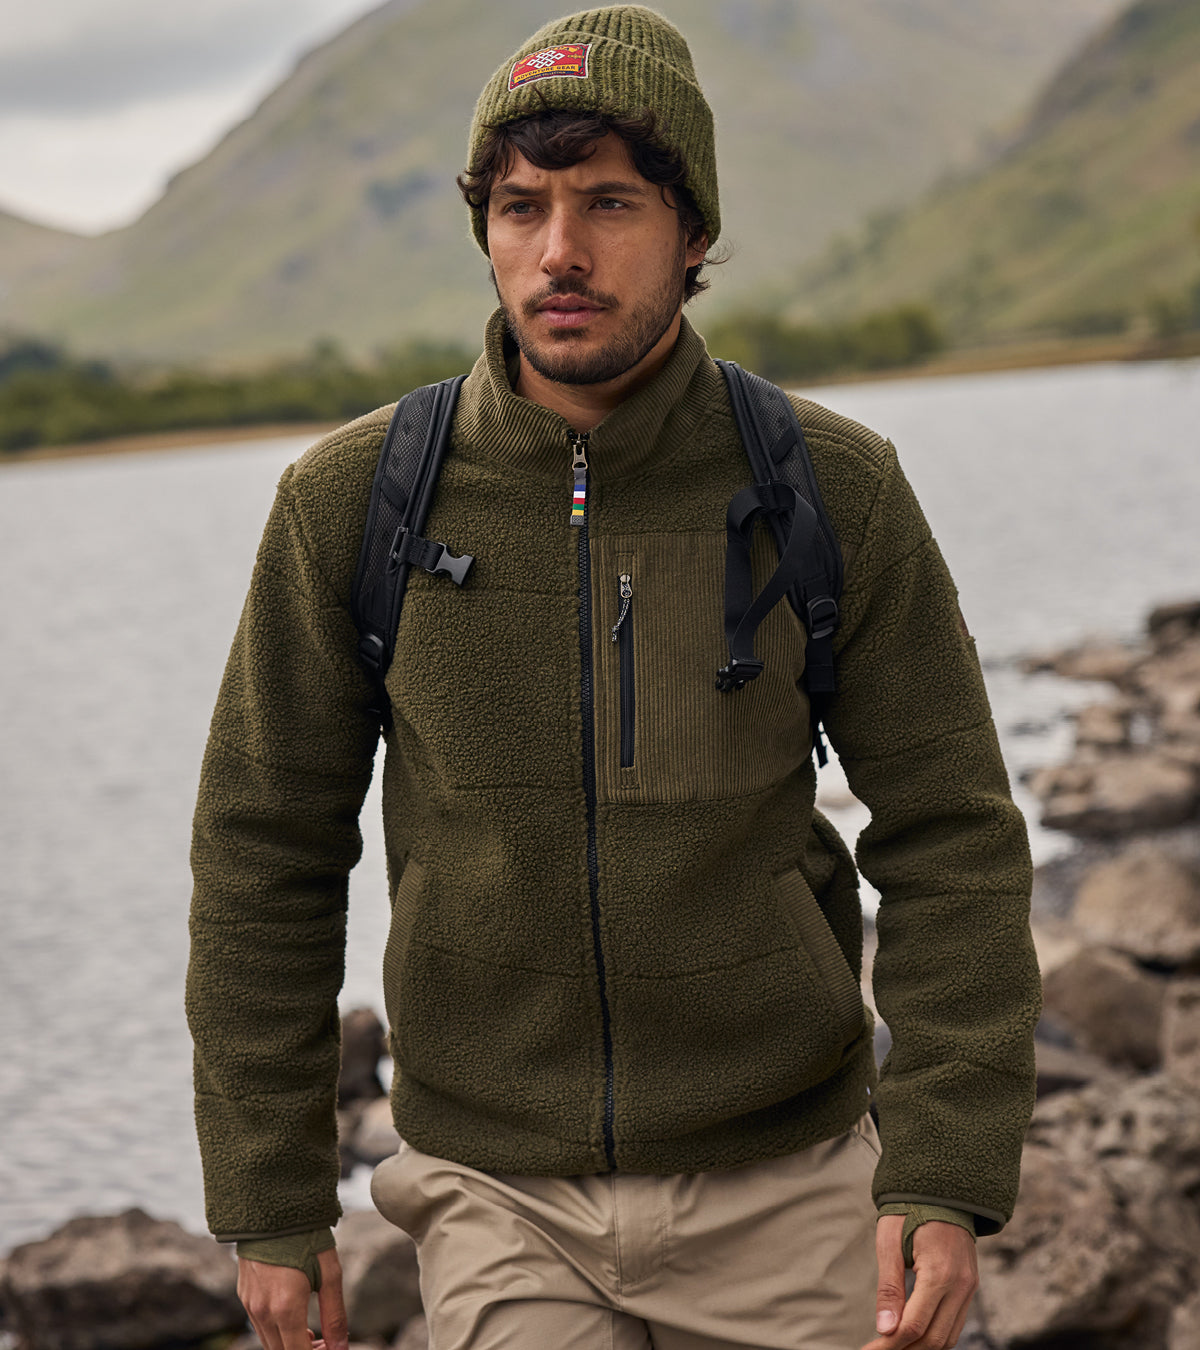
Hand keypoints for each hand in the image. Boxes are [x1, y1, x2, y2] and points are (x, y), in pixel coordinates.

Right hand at [237, 1247, 348, 1349]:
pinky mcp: (244, 1295)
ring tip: (311, 1332)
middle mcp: (262, 1311)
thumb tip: (340, 1347)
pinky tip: (294, 1317)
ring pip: (269, 1342)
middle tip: (325, 1343)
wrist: (273, 1208)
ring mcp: (250, 1304)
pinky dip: (277, 1331)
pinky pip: (260, 1325)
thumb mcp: (329, 1272)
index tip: (330, 1349)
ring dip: (289, 1343)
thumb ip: (335, 1314)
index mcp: (285, 1307)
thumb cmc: (306, 1236)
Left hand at [860, 1215, 978, 1349]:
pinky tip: (914, 1335)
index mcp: (939, 1273)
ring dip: (921, 1347)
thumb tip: (884, 1329)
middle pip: (934, 1339)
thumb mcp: (889, 1242)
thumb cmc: (908, 1209)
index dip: (888, 1344)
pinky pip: (956, 1323)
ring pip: (948, 1337)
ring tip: (892, 1346)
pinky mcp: (970, 1286)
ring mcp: (969, 1287)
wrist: (941, 1187)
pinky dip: (936, 1335)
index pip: (914, 1325)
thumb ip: (889, 1288)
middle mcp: (961, 1285)